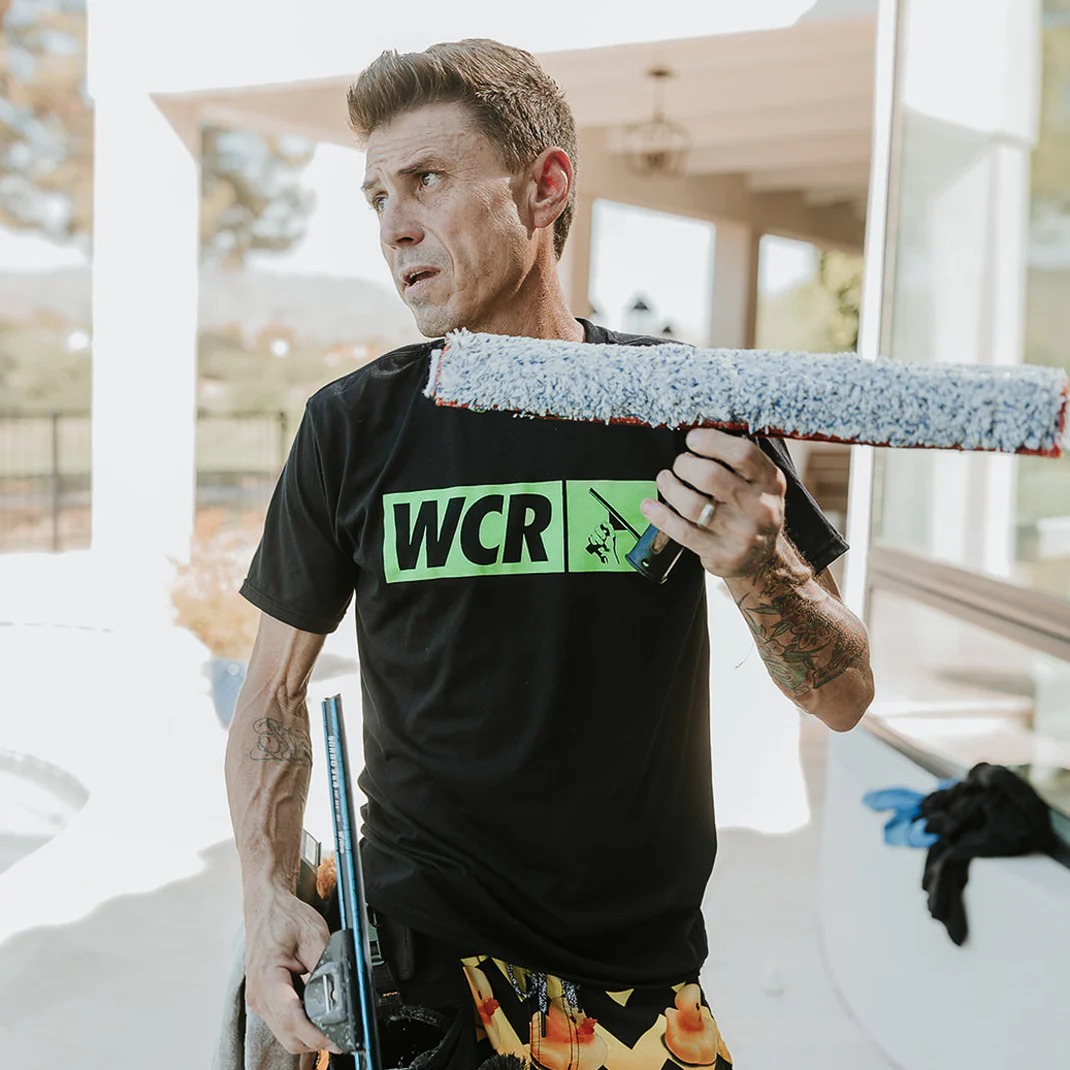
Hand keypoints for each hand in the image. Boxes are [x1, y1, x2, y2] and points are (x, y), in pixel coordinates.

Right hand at [244, 888, 342, 1055]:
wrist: (266, 905)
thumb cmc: (284, 916)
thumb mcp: (313, 934)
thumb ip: (326, 965)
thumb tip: (340, 990)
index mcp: (267, 978)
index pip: (291, 1019)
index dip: (316, 1035)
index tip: (337, 1039)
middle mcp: (259, 996)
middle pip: (288, 1036)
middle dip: (316, 1040)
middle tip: (343, 1035)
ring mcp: (259, 1000)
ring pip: (285, 1034)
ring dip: (308, 1035)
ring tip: (332, 1024)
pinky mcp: (264, 999)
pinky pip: (282, 1023)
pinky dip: (300, 1025)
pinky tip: (316, 1014)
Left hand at [640, 428, 786, 577]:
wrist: (763, 559)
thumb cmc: (752, 510)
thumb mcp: (760, 483)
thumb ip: (740, 461)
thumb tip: (702, 432)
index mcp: (770, 482)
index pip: (743, 454)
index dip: (712, 441)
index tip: (693, 439)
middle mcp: (759, 507)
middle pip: (711, 476)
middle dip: (685, 465)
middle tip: (681, 464)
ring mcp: (739, 533)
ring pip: (692, 504)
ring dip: (670, 487)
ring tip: (666, 480)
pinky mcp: (720, 553)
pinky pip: (681, 531)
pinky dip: (660, 515)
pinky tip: (649, 506)